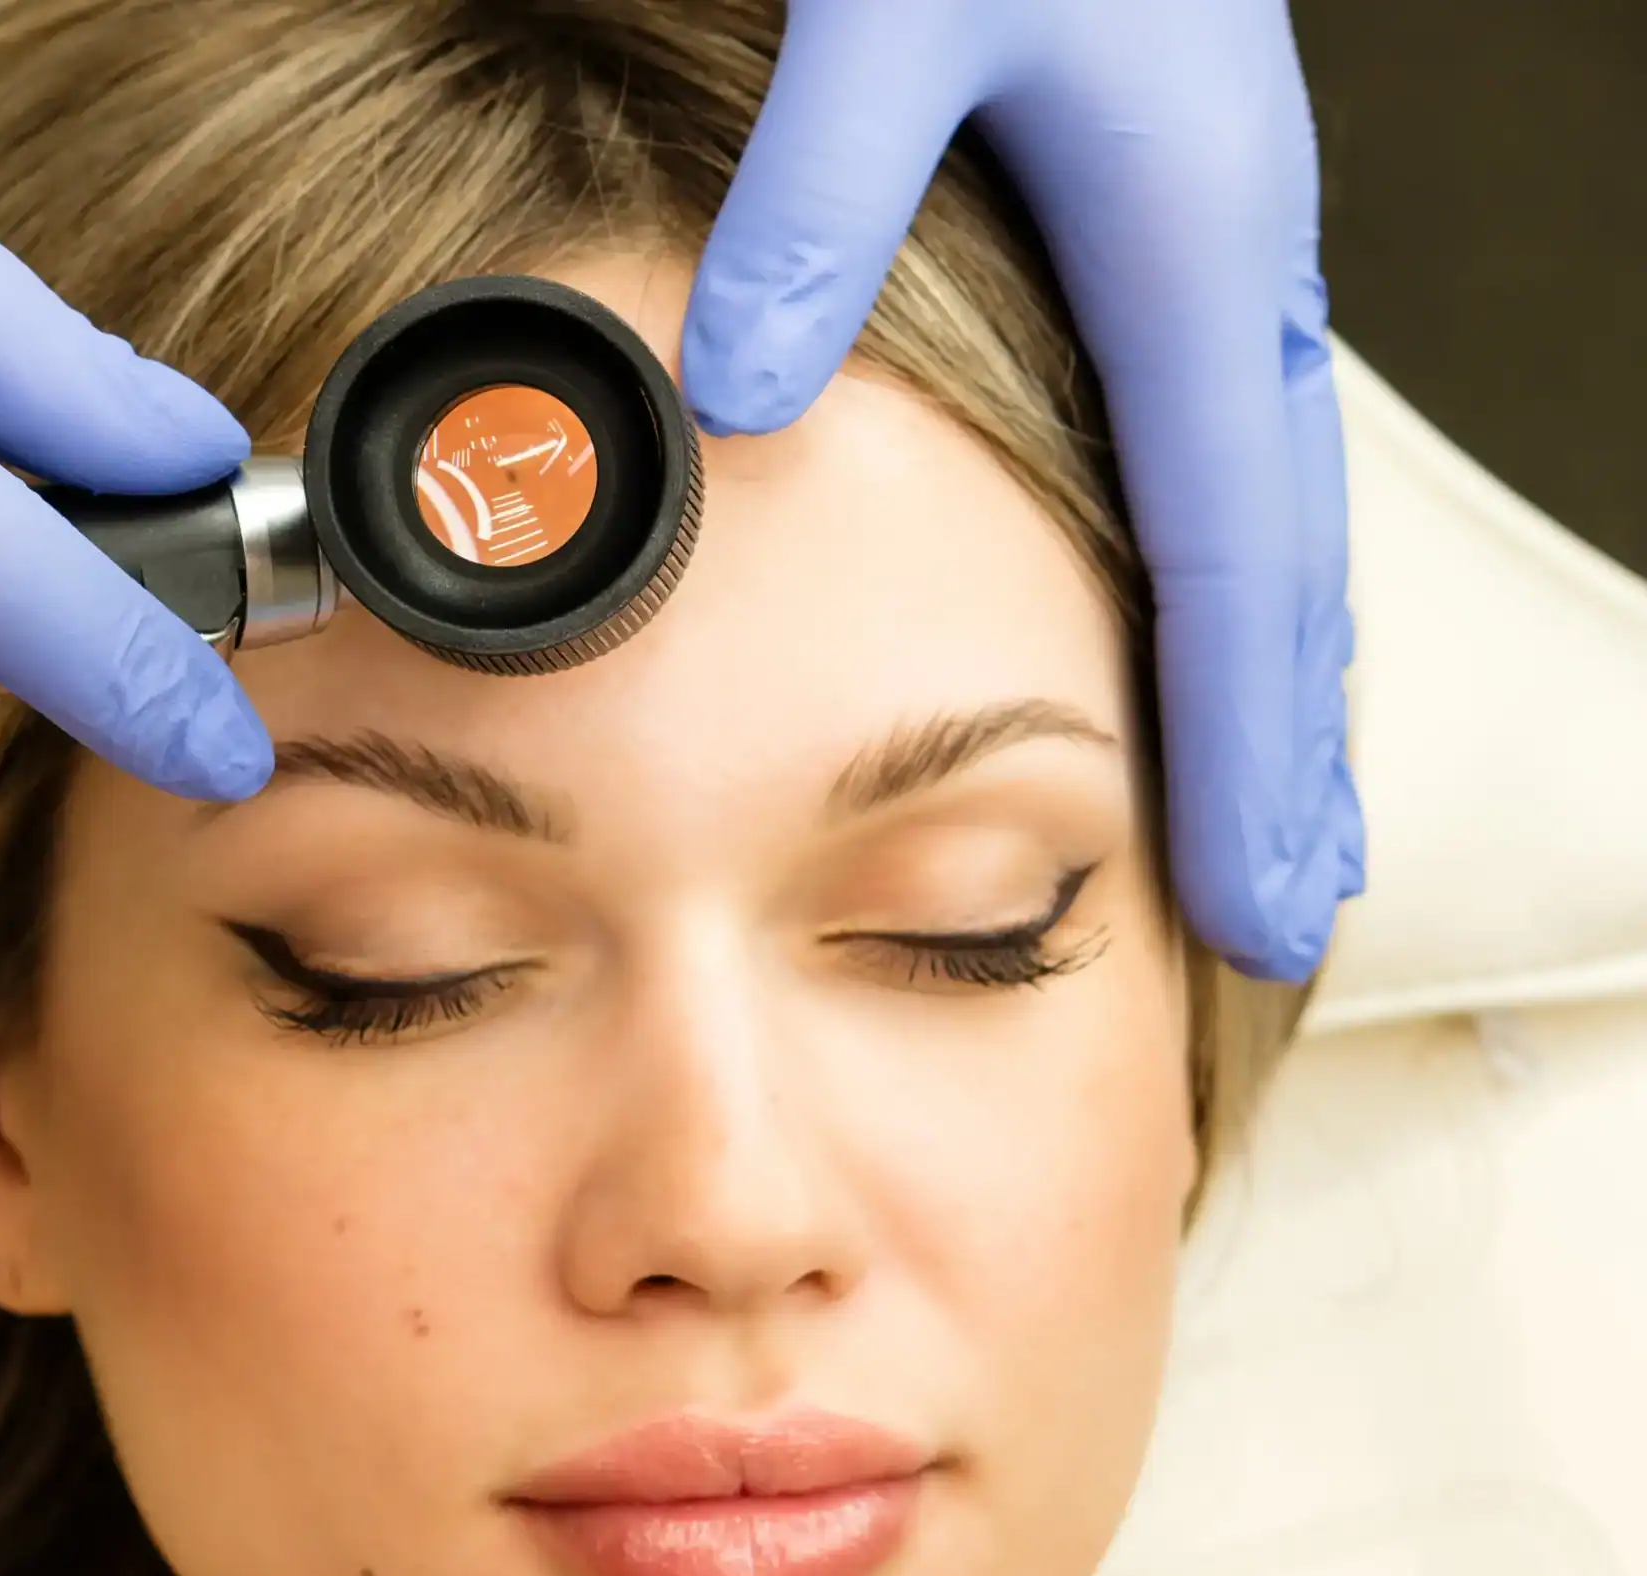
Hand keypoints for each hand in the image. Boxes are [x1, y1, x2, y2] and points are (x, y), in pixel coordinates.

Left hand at [681, 0, 1361, 980]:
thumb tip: (740, 394)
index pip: (1231, 566)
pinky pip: (1228, 447)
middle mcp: (1238, 268)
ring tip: (1278, 821)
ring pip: (1275, 514)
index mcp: (1194, 245)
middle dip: (1292, 760)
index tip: (1255, 905)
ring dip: (1280, 684)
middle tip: (1297, 921)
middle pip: (1288, 571)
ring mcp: (1224, 251)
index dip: (1237, 754)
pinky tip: (1209, 631)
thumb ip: (825, 191)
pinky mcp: (1180, 224)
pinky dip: (1235, 574)